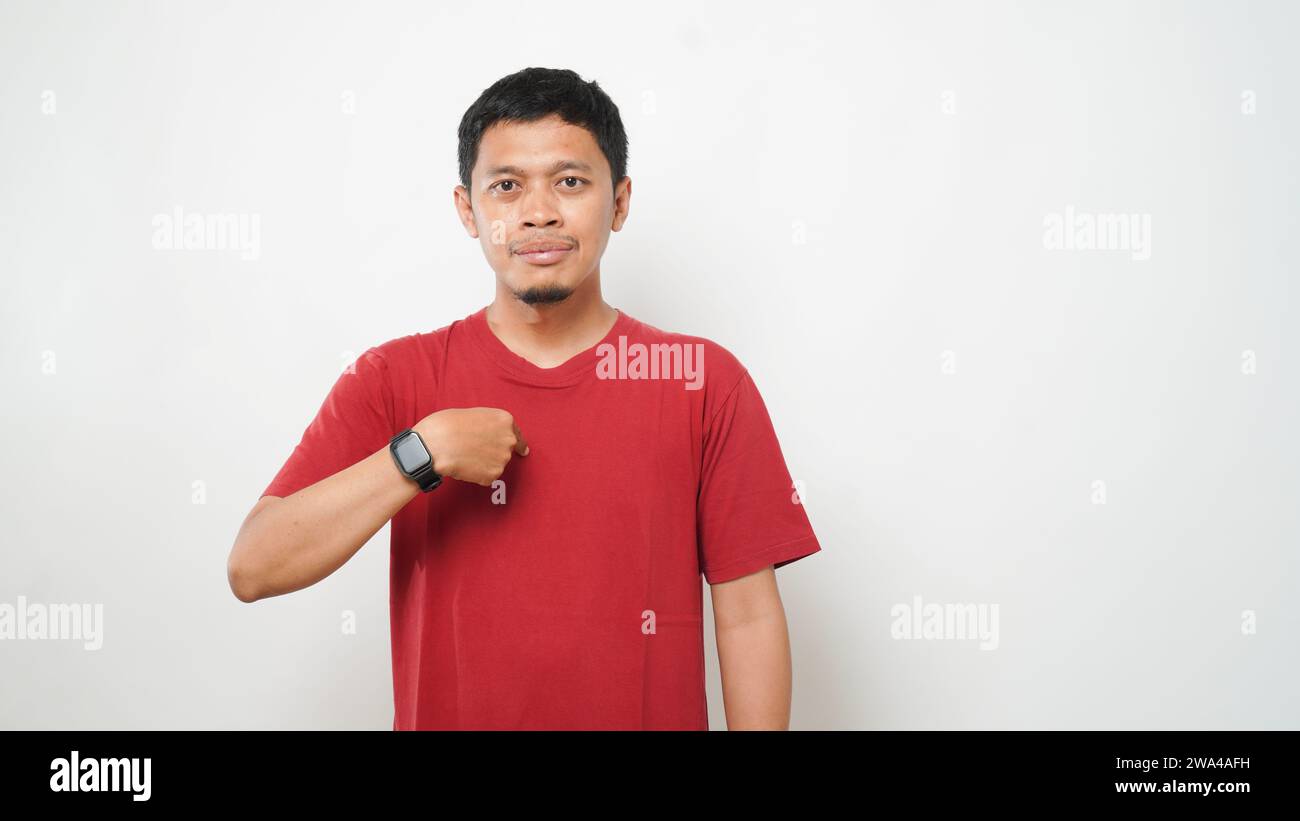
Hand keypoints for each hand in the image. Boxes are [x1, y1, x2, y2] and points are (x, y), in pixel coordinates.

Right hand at [414, 408, 528, 486]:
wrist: (436, 444)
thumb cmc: (446, 426)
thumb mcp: (473, 414)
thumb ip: (488, 425)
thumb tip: (489, 435)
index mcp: (504, 420)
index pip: (517, 435)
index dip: (519, 443)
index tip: (523, 450)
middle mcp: (508, 439)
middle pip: (505, 450)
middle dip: (492, 453)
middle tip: (473, 452)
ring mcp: (503, 458)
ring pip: (494, 464)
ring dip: (482, 464)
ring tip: (464, 456)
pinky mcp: (493, 475)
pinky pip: (486, 477)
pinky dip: (476, 475)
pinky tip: (464, 466)